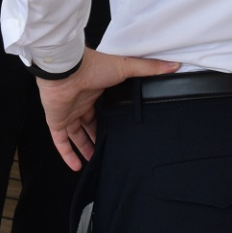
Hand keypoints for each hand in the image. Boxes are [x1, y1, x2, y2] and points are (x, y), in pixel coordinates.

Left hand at [38, 48, 179, 171]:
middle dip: (98, 137)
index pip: (104, 109)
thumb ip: (149, 68)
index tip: (121, 132)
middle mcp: (81, 103)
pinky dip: (67, 155)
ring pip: (76, 136)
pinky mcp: (56, 121)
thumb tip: (174, 65)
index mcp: (96, 91)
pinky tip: (77, 167)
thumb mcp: (126, 68)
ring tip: (96, 162)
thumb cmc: (93, 66)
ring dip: (84, 149)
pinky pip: (61, 142)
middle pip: (90, 124)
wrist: (66, 69)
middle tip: (109, 150)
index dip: (110, 121)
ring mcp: (68, 113)